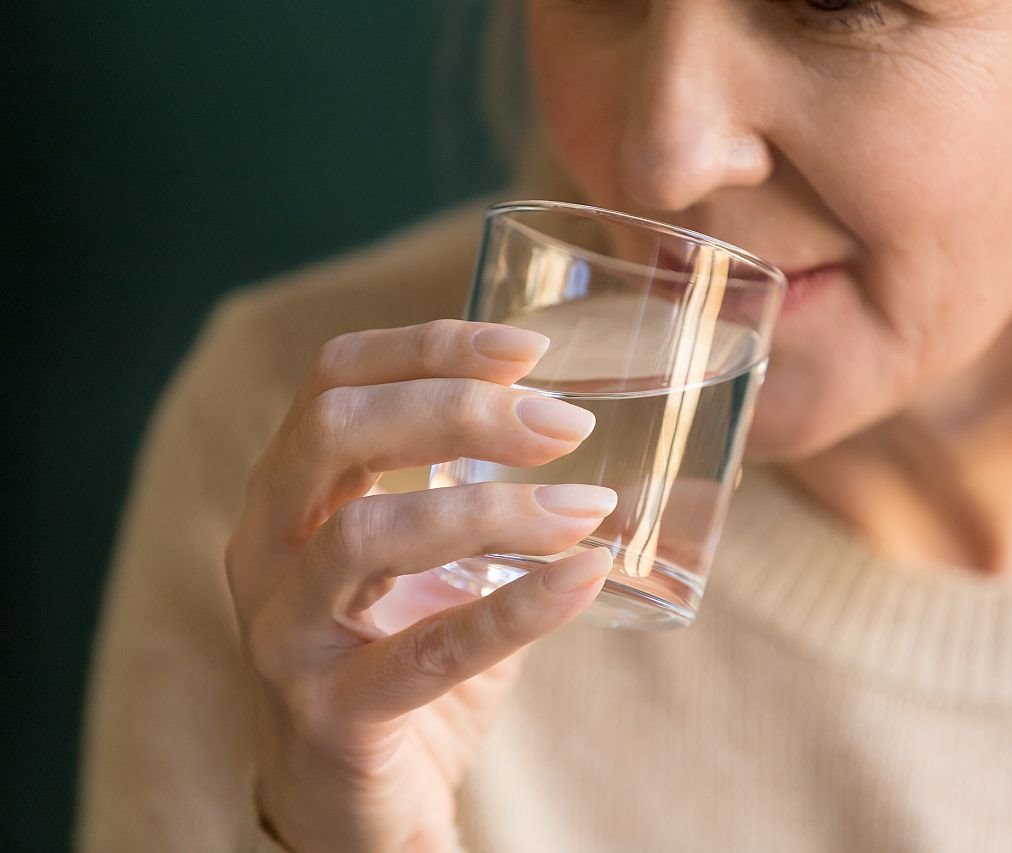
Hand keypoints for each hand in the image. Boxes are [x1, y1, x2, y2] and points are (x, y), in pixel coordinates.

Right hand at [224, 320, 615, 851]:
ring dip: (493, 509)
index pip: (337, 378)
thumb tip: (590, 430)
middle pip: (336, 430)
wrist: (360, 806)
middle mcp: (267, 550)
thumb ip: (484, 495)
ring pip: (366, 534)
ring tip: (585, 506)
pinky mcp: (330, 715)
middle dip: (459, 408)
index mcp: (290, 494)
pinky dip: (516, 609)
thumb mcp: (432, 561)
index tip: (529, 348)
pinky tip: (584, 575)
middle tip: (565, 422)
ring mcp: (286, 634)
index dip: (430, 347)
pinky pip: (426, 652)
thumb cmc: (401, 662)